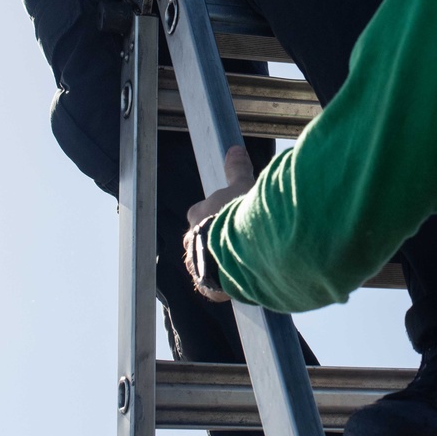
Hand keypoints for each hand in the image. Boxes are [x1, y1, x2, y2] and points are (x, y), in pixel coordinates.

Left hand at [183, 146, 255, 302]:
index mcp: (199, 213)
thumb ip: (237, 169)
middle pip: (199, 239)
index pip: (199, 213)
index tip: (224, 216)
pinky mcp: (207, 285)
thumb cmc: (240, 212)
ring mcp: (197, 263)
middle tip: (233, 240)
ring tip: (238, 263)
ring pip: (203, 263)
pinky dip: (222, 285)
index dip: (212, 214)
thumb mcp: (243, 185)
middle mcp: (193, 238)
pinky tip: (237, 282)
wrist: (240, 246)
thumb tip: (235, 149)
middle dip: (211, 240)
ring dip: (216, 263)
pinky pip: (212, 286)